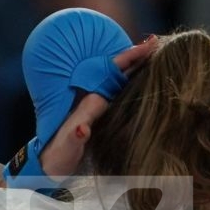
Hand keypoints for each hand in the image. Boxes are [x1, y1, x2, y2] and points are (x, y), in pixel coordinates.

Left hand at [33, 35, 159, 178]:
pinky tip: (143, 83)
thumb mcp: (68, 146)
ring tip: (156, 57)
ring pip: (122, 82)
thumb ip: (75, 137)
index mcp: (90, 101)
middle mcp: (95, 99)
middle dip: (138, 58)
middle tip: (158, 43)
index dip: (130, 57)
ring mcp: (98, 108)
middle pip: (119, 72)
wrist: (51, 165)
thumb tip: (82, 129)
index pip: (113, 72)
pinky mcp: (101, 117)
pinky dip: (134, 86)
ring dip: (138, 69)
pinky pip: (122, 96)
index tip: (150, 45)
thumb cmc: (60, 155)